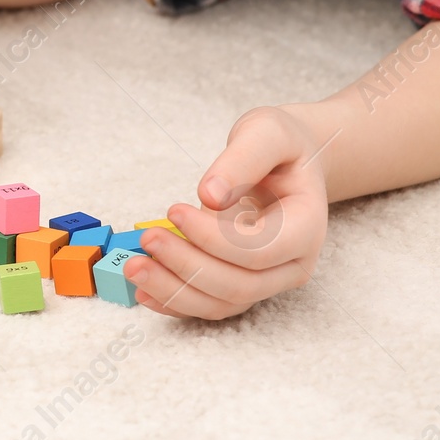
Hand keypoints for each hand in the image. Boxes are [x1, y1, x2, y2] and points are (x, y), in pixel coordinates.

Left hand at [126, 107, 328, 319]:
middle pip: (240, 285)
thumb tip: (209, 195)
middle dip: (188, 267)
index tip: (174, 210)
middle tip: (147, 238)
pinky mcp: (241, 285)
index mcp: (306, 227)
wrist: (288, 163)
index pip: (260, 250)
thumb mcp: (267, 133)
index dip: (213, 239)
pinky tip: (143, 290)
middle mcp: (292, 264)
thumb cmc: (280, 147)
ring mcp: (267, 280)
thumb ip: (243, 159)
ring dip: (174, 291)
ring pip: (222, 303)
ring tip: (134, 267)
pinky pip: (208, 306)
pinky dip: (174, 302)